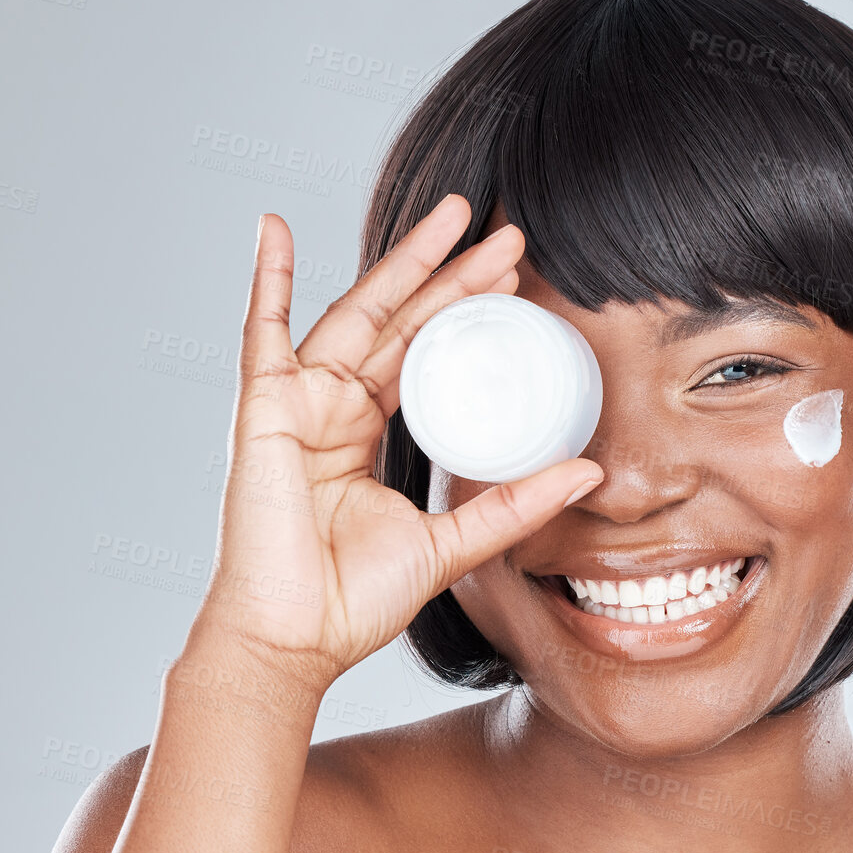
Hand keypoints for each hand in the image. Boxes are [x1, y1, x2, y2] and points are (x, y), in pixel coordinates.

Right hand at [191, 195, 602, 690]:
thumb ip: (516, 504)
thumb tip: (590, 472)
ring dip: (403, 260)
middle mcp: (334, 409)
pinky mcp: (264, 410)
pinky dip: (267, 278)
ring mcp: (298, 404)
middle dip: (454, 274)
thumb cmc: (354, 600)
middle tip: (506, 231)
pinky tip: (275, 226)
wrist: (295, 638)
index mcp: (369, 435)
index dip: (469, 313)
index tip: (516, 277)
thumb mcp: (454, 543)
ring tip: (450, 213)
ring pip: (358, 313)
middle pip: (402, 322)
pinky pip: (262, 331)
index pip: (427, 354)